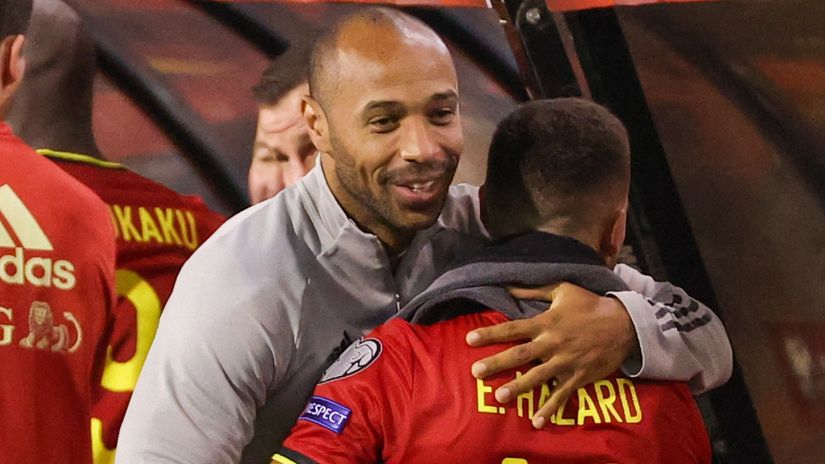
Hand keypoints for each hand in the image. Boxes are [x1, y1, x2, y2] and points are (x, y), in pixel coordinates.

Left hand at [466, 282, 637, 428]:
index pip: (512, 328)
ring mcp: (565, 362)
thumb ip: (533, 290)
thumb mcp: (562, 290)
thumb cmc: (590, 304)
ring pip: (538, 377)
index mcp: (546, 322)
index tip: (469, 339)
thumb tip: (508, 286)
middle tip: (476, 372)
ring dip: (519, 387)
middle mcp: (552, 343)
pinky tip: (537, 421)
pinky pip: (562, 394)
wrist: (624, 324)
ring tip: (500, 397)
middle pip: (519, 355)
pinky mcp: (578, 376)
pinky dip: (550, 408)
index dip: (490, 333)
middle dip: (497, 363)